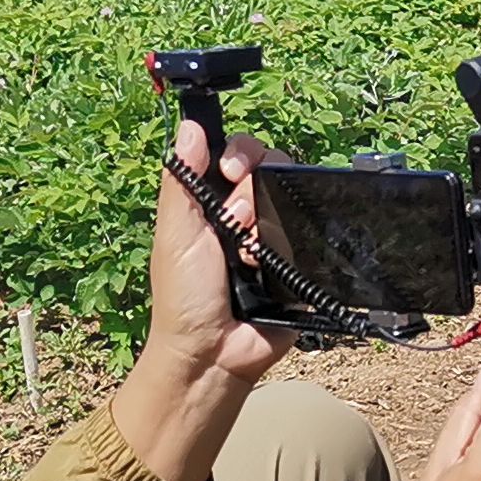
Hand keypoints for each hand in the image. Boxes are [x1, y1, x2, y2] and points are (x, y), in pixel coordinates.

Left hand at [146, 119, 295, 383]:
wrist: (214, 354)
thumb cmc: (184, 298)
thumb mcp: (174, 233)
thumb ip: (181, 179)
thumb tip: (189, 127)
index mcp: (210, 202)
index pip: (234, 155)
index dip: (239, 153)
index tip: (230, 171)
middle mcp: (244, 214)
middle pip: (267, 168)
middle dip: (252, 187)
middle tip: (235, 219)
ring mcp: (272, 236)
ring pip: (287, 198)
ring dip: (264, 220)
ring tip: (246, 252)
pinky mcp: (296, 261)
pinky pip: (305, 232)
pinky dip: (286, 245)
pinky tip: (267, 266)